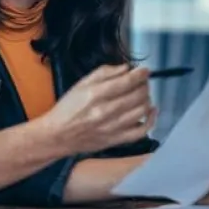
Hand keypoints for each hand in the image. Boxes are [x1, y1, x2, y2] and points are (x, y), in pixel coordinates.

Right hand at [40, 64, 156, 154]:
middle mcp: (106, 111)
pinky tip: (151, 111)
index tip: (145, 70)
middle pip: (138, 95)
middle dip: (144, 85)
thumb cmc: (68, 108)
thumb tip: (126, 68)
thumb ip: (105, 73)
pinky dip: (151, 120)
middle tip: (142, 82)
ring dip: (146, 99)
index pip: (127, 82)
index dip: (140, 74)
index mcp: (96, 94)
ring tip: (142, 94)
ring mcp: (113, 127)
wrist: (58, 135)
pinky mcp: (116, 140)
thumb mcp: (81, 83)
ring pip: (142, 110)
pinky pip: (141, 131)